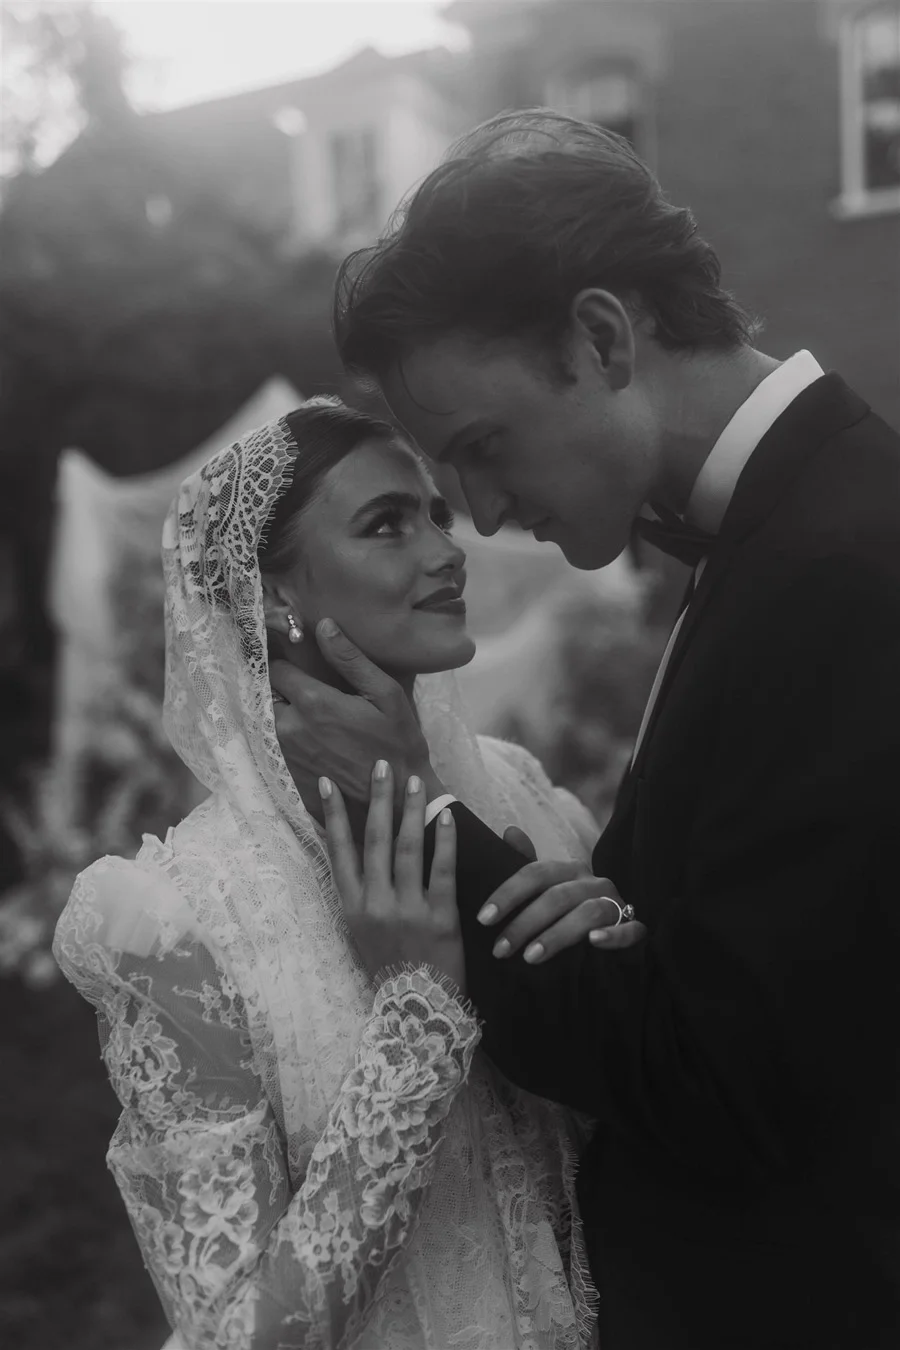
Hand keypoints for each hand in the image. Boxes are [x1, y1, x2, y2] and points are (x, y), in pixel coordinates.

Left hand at [271, 619, 442, 812]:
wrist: (395, 803)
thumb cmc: (397, 745)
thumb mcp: (385, 695)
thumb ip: (350, 659)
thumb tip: (323, 625)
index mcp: (314, 703)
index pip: (276, 670)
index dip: (285, 664)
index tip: (296, 665)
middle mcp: (290, 729)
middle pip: (266, 697)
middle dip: (280, 692)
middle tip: (303, 694)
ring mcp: (285, 757)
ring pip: (267, 724)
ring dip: (279, 717)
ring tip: (305, 719)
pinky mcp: (286, 778)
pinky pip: (272, 751)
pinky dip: (282, 743)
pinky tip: (308, 745)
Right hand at [321, 759, 463, 991]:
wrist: (416, 1013)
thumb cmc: (392, 971)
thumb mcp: (364, 935)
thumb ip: (364, 896)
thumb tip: (363, 857)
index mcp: (352, 908)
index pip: (338, 852)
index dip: (332, 815)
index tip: (329, 783)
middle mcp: (375, 905)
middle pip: (373, 840)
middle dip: (377, 798)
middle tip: (382, 765)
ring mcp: (406, 910)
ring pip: (406, 848)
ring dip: (410, 810)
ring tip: (414, 781)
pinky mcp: (439, 918)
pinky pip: (441, 870)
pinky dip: (444, 840)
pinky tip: (447, 816)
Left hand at [477, 846, 645, 963]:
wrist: (611, 937)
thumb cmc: (569, 914)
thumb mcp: (546, 892)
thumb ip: (527, 867)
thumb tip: (510, 831)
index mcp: (569, 870)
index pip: (535, 873)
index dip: (507, 894)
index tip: (483, 919)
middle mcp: (593, 882)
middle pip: (557, 896)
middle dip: (524, 923)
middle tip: (500, 949)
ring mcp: (616, 903)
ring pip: (587, 913)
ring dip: (556, 935)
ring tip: (530, 957)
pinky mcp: (635, 927)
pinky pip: (629, 929)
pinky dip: (612, 935)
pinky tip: (593, 943)